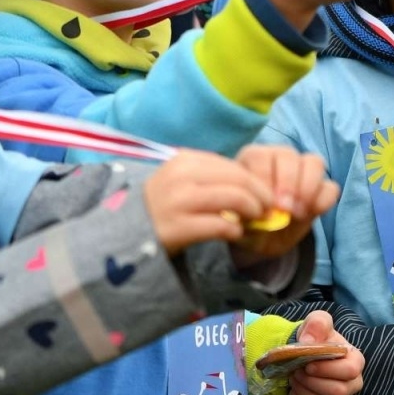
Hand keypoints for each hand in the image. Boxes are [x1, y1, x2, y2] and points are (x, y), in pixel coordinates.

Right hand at [143, 148, 274, 254]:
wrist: (126, 231)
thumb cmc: (164, 204)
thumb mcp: (183, 179)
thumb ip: (214, 177)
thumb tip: (256, 186)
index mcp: (186, 160)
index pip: (233, 166)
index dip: (256, 181)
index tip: (266, 195)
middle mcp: (182, 176)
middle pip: (239, 180)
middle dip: (261, 196)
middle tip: (267, 210)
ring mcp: (178, 201)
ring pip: (234, 199)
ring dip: (252, 211)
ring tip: (254, 221)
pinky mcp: (177, 228)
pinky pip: (220, 226)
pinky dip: (235, 230)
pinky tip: (235, 233)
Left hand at [230, 145, 338, 260]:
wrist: (265, 240)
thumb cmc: (247, 226)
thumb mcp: (239, 225)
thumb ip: (244, 217)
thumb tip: (260, 213)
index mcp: (252, 160)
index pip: (260, 156)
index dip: (264, 178)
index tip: (264, 204)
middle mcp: (279, 157)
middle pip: (288, 156)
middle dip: (288, 183)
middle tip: (284, 209)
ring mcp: (303, 170)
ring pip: (314, 162)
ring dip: (308, 188)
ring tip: (298, 213)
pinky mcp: (321, 188)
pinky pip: (330, 186)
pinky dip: (323, 200)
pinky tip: (311, 214)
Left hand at [286, 310, 364, 394]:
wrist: (302, 355)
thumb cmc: (315, 338)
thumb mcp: (316, 322)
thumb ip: (317, 324)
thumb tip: (308, 342)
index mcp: (355, 361)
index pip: (351, 371)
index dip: (327, 370)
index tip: (308, 364)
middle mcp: (353, 384)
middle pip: (337, 392)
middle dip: (312, 382)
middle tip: (296, 371)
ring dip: (305, 392)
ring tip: (294, 378)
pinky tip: (294, 391)